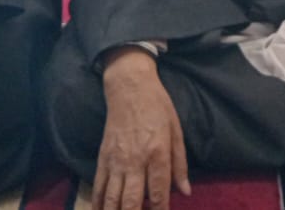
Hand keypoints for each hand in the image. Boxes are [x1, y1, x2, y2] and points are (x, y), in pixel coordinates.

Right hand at [96, 47, 189, 209]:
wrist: (129, 87)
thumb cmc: (158, 106)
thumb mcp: (176, 130)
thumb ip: (180, 163)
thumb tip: (185, 191)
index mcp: (157, 153)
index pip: (159, 193)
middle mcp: (135, 161)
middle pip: (132, 201)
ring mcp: (116, 160)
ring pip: (112, 198)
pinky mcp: (103, 157)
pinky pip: (99, 186)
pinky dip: (99, 203)